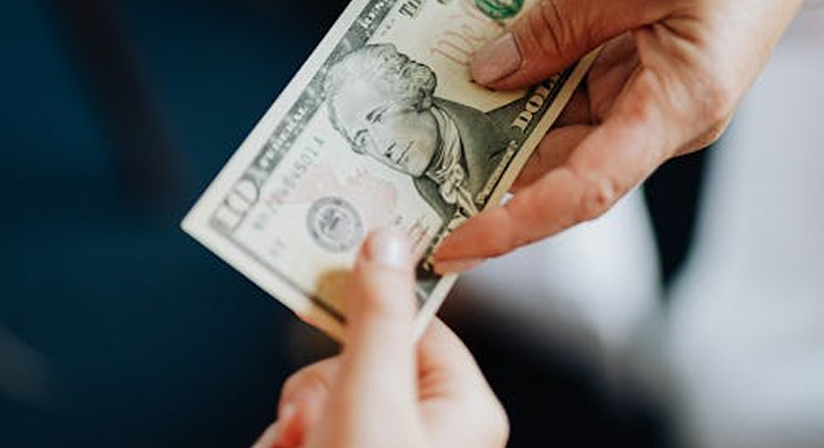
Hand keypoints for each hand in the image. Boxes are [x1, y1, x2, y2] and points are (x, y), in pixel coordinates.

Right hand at [252, 229, 507, 447]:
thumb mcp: (371, 398)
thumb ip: (377, 317)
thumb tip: (386, 243)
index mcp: (463, 406)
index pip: (414, 322)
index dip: (368, 305)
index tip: (324, 278)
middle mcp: (432, 427)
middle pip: (360, 360)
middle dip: (318, 390)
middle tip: (307, 422)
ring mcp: (390, 445)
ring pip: (326, 397)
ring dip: (298, 421)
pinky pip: (312, 427)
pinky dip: (290, 441)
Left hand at [434, 0, 802, 271]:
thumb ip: (559, 29)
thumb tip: (489, 72)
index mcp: (678, 109)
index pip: (584, 193)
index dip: (515, 227)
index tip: (457, 245)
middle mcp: (659, 122)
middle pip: (561, 169)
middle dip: (492, 176)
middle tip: (424, 186)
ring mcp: (647, 105)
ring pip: (559, 135)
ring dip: (503, 131)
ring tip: (442, 132)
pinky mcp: (637, 82)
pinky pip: (571, 102)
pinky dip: (528, 95)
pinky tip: (487, 86)